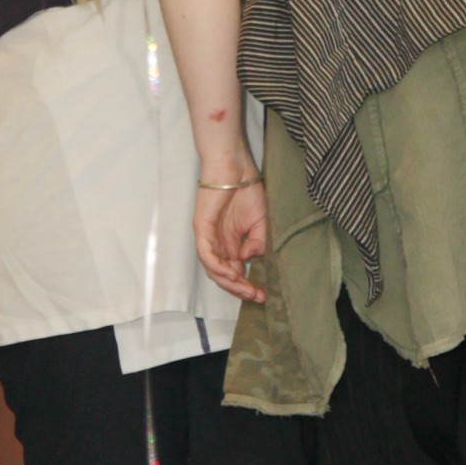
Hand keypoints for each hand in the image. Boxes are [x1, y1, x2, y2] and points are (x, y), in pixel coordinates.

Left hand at [193, 180, 267, 302]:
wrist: (236, 167)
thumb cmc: (247, 190)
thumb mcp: (261, 222)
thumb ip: (258, 243)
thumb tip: (250, 258)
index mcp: (230, 243)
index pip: (235, 271)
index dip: (248, 285)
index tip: (263, 295)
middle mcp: (218, 244)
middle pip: (223, 275)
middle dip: (240, 289)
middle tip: (256, 296)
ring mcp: (208, 237)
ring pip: (214, 269)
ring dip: (230, 282)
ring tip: (246, 289)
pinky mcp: (202, 229)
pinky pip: (207, 255)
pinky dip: (218, 267)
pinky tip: (233, 273)